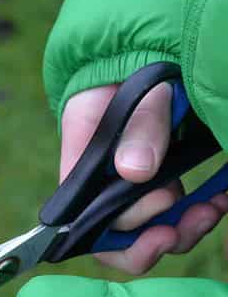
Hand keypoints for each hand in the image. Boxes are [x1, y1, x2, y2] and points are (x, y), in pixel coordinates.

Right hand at [61, 84, 227, 273]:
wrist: (148, 55)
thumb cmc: (132, 69)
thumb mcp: (139, 91)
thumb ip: (139, 126)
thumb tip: (135, 173)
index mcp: (83, 167)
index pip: (87, 223)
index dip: (121, 241)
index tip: (160, 228)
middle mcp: (102, 184)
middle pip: (121, 236)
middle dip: (159, 237)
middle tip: (193, 217)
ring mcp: (131, 185)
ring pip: (150, 229)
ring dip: (183, 229)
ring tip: (211, 210)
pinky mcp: (157, 181)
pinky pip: (174, 212)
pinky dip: (198, 212)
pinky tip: (219, 198)